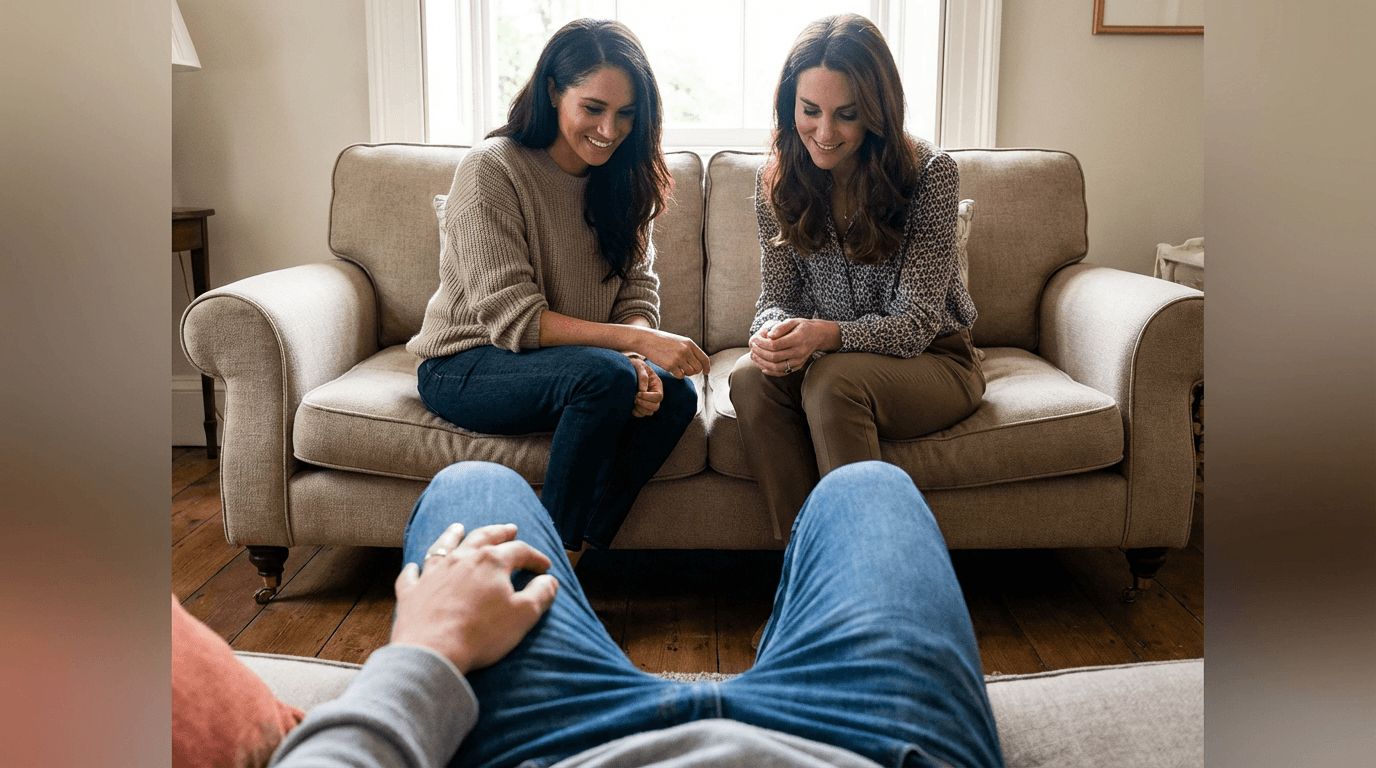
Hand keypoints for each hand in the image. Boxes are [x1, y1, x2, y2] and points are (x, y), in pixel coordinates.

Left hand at [391, 522, 558, 674]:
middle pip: (483, 537)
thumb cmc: (481, 634)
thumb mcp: (523, 616)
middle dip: (499, 532)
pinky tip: (414, 567)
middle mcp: (461, 559)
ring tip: (458, 527)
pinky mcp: (411, 591)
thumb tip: (549, 581)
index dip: (535, 557)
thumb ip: (541, 594)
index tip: (544, 566)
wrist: (432, 652)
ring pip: (444, 545)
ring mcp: (433, 573)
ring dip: (452, 535)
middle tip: (509, 528)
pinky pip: (411, 574)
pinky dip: (414, 569)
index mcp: (491, 562)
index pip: (519, 551)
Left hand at [629, 357, 662, 417]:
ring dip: (640, 409)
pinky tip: (631, 405)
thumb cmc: (635, 365)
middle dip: (644, 404)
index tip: (638, 393)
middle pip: (655, 407)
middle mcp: (655, 394)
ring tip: (633, 400)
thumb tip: (642, 390)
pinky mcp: (641, 405)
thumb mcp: (639, 366)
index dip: (648, 397)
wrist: (627, 367)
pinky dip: (636, 412)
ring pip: (649, 412)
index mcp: (657, 385)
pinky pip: (641, 414)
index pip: (659, 396)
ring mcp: (648, 400)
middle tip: (635, 397)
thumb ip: (643, 377)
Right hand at [631, 327, 710, 379]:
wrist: (647, 340)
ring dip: (685, 373)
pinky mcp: (670, 365)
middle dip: (694, 372)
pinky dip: (678, 375)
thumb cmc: (662, 341)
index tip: (706, 372)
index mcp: (689, 343)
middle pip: (698, 368)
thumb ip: (689, 350)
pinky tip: (672, 369)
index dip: (706, 367)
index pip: (704, 358)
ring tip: (678, 368)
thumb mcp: (679, 341)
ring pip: (690, 373)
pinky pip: (680, 376)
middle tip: (688, 370)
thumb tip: (698, 364)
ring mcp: (678, 358)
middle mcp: (686, 350)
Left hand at [749, 318, 839, 376]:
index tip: (755, 338)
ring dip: (762, 363)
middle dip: (759, 352)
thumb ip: (780, 327)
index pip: (775, 345)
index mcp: (797, 339)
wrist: (818, 336)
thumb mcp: (793, 321)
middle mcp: (798, 352)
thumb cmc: (803, 327)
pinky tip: (762, 366)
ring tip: (753, 356)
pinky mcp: (797, 366)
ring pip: (776, 367)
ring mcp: (798, 361)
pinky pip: (782, 372)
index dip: (761, 343)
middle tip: (752, 346)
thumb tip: (768, 335)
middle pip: (774, 357)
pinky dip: (770, 372)